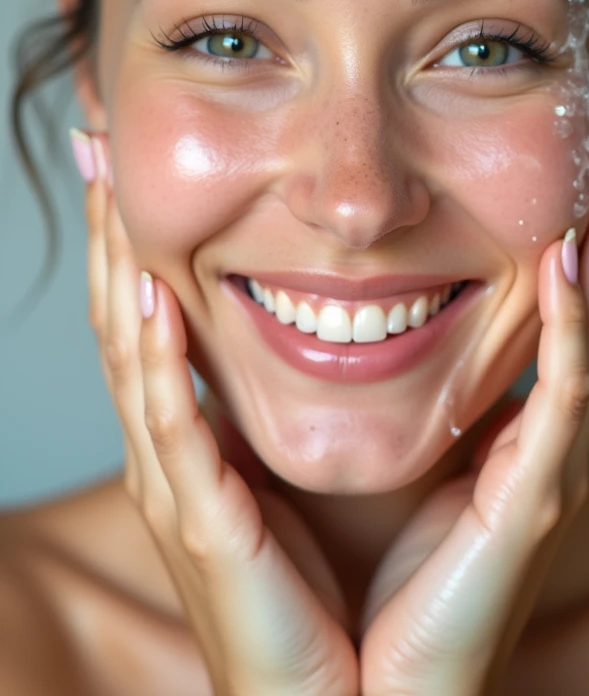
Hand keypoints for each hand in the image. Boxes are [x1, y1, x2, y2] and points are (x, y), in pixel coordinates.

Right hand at [71, 128, 358, 695]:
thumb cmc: (341, 588)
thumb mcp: (311, 470)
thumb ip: (306, 405)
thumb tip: (345, 322)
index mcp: (199, 440)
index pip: (155, 318)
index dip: (137, 240)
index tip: (132, 165)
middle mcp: (172, 454)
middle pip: (126, 318)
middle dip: (113, 231)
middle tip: (97, 146)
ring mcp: (177, 488)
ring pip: (133, 357)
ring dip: (121, 268)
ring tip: (111, 192)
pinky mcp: (204, 525)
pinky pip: (172, 428)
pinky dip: (158, 360)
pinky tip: (152, 298)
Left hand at [357, 125, 588, 695]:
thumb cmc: (370, 586)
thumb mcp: (386, 465)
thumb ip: (393, 402)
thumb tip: (348, 326)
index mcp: (509, 431)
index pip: (556, 314)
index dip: (573, 239)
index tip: (573, 168)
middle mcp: (541, 440)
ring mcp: (546, 467)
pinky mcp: (531, 501)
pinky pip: (561, 396)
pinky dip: (569, 326)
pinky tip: (566, 263)